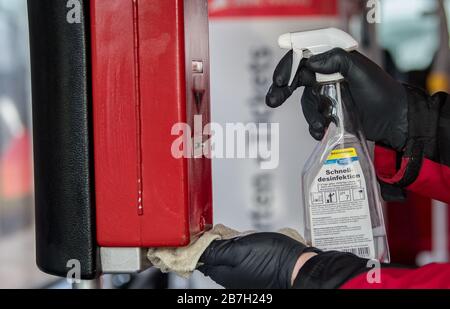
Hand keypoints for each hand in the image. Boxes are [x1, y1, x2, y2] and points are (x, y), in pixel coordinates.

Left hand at [198, 233, 317, 288]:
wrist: (299, 267)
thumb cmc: (274, 259)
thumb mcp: (239, 249)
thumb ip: (216, 250)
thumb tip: (197, 251)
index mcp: (223, 274)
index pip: (201, 258)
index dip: (199, 243)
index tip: (201, 232)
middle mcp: (231, 279)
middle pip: (214, 257)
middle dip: (216, 242)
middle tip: (224, 232)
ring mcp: (243, 277)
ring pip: (227, 257)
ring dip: (229, 244)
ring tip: (239, 236)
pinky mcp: (254, 272)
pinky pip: (240, 259)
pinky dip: (241, 248)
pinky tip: (249, 242)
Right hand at [266, 49, 408, 150]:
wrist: (395, 121)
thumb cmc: (382, 93)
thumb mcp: (361, 71)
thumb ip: (336, 60)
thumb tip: (310, 63)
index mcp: (333, 62)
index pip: (303, 59)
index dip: (288, 68)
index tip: (281, 82)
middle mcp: (327, 77)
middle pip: (297, 80)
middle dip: (282, 90)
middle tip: (272, 100)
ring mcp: (328, 96)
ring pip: (306, 104)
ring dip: (310, 115)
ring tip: (320, 125)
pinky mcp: (330, 114)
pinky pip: (314, 119)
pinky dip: (315, 126)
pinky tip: (321, 131)